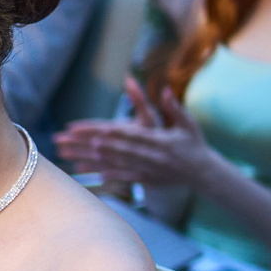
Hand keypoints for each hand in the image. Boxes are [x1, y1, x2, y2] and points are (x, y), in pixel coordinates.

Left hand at [52, 78, 218, 188]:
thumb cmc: (195, 144)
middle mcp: (149, 156)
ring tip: (67, 155)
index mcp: (158, 140)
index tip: (89, 129)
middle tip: (65, 140)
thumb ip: (174, 108)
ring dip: (88, 160)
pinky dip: (104, 175)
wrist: (204, 174)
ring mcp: (146, 169)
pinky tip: (85, 173)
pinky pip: (120, 177)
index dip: (107, 131)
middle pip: (113, 149)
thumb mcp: (188, 124)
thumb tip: (166, 90)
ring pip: (112, 164)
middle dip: (88, 144)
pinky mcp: (145, 180)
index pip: (127, 134)